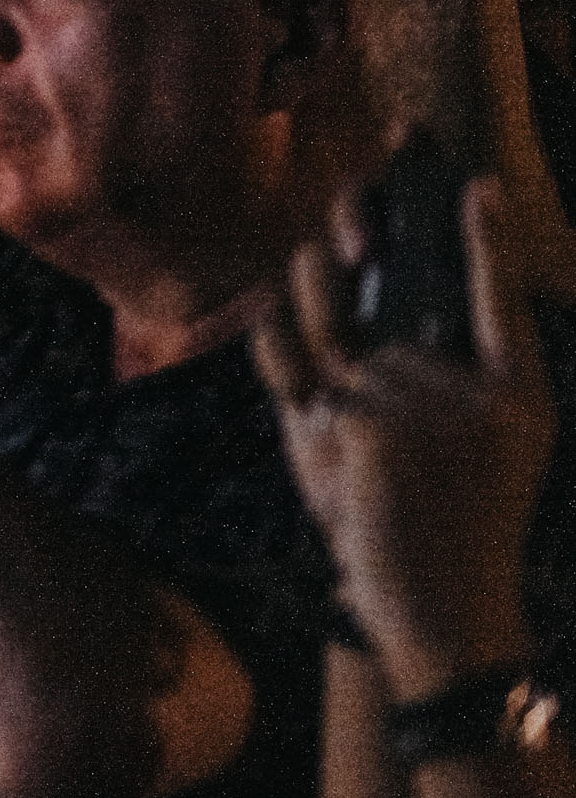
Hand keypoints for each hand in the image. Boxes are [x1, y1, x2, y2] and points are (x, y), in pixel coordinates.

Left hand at [252, 176, 554, 690]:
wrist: (441, 611)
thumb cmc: (445, 526)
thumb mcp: (473, 453)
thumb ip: (443, 379)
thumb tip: (380, 298)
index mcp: (516, 395)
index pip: (499, 299)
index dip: (487, 241)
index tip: (478, 186)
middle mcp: (473, 394)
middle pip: (386, 304)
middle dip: (345, 261)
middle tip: (346, 237)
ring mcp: (417, 408)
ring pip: (333, 332)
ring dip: (310, 310)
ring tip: (321, 305)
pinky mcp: (361, 425)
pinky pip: (294, 366)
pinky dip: (282, 367)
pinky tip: (294, 376)